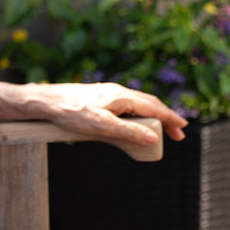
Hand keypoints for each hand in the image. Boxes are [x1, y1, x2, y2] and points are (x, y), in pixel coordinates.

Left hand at [0, 81, 187, 144]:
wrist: (46, 102)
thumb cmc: (71, 113)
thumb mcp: (101, 126)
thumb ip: (128, 132)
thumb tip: (154, 137)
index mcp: (122, 97)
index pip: (154, 107)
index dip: (170, 118)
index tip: (183, 128)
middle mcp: (118, 92)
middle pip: (149, 104)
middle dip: (165, 118)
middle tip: (177, 134)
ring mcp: (110, 94)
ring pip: (139, 104)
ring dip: (153, 116)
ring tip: (161, 130)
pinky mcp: (101, 98)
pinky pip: (128, 105)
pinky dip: (140, 114)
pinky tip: (136, 122)